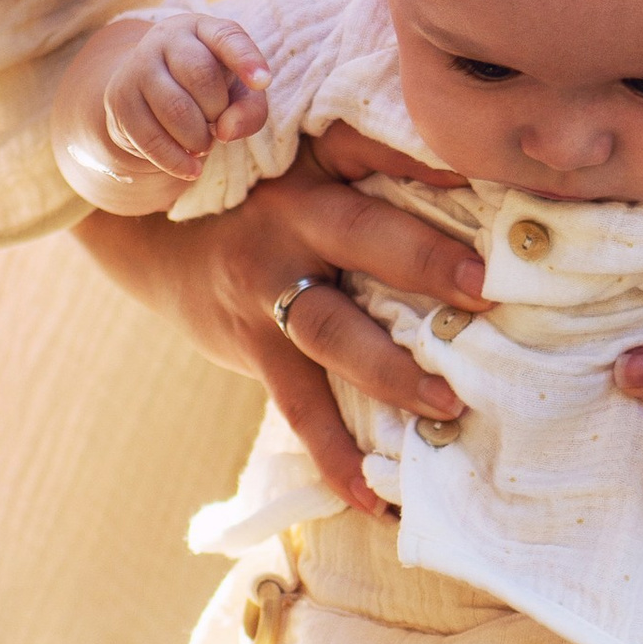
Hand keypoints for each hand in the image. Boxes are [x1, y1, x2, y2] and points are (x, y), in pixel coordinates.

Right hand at [74, 151, 489, 510]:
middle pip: (361, 235)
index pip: (370, 146)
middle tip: (484, 293)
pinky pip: (299, 406)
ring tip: (447, 405)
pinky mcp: (253, 346)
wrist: (158, 243)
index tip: (482, 173)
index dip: (426, 154)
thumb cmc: (263, 203)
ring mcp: (265, 288)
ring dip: (392, 370)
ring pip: (331, 329)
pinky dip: (336, 455)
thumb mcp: (307, 167)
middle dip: (425, 262)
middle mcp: (289, 219)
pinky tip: (374, 498)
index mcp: (313, 166)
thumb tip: (484, 198)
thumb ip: (374, 173)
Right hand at [102, 12, 271, 181]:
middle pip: (200, 75)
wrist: (148, 96)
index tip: (263, 82)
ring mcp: (137, 67)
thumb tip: (226, 131)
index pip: (226, 36)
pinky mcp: (120, 101)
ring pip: (175, 109)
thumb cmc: (206, 91)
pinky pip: (151, 139)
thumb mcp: (238, 94)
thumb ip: (250, 110)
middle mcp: (165, 38)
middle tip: (217, 121)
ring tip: (203, 142)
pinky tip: (191, 167)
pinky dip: (178, 161)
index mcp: (201, 27)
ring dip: (199, 138)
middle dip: (218, 110)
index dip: (246, 59)